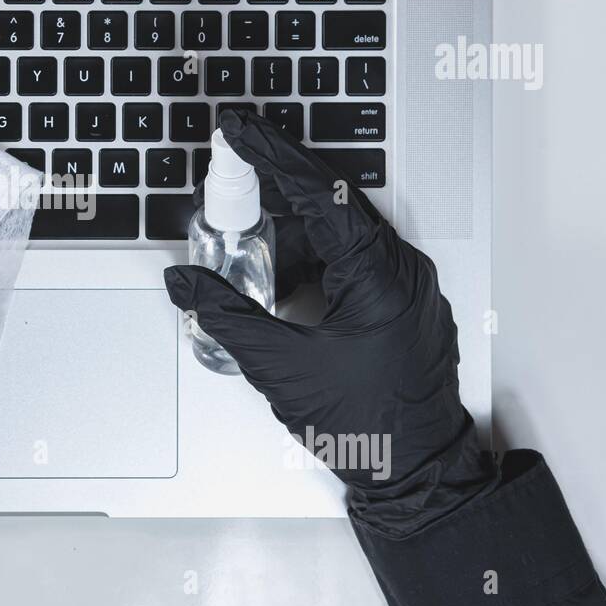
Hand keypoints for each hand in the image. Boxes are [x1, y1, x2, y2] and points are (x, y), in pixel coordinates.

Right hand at [165, 113, 493, 533]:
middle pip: (332, 202)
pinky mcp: (404, 301)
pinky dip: (314, 256)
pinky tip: (281, 274)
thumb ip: (225, 315)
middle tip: (232, 169)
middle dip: (277, 186)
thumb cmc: (367, 429)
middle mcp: (403, 268)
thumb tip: (185, 281)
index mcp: (379, 273)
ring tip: (249, 237)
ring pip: (342, 231)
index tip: (240, 128)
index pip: (319, 190)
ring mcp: (408, 284)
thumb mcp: (280, 368)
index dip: (271, 153)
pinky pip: (355, 258)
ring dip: (293, 230)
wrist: (419, 476)